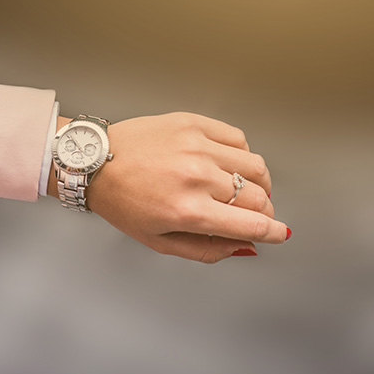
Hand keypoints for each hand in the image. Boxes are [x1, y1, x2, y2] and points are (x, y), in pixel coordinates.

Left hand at [49, 112, 290, 262]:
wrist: (94, 162)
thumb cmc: (121, 202)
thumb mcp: (159, 240)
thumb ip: (207, 250)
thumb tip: (245, 247)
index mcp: (188, 211)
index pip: (253, 224)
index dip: (273, 232)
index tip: (279, 233)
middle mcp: (196, 177)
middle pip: (258, 197)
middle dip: (261, 212)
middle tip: (250, 214)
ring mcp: (197, 146)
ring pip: (256, 166)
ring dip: (258, 183)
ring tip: (242, 189)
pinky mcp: (193, 124)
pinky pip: (238, 139)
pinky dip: (240, 155)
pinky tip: (225, 164)